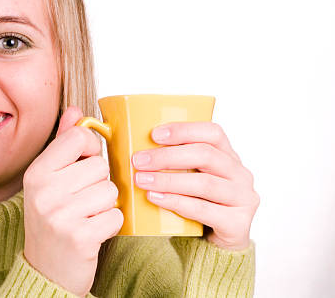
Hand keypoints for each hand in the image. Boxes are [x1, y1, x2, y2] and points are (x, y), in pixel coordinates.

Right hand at [23, 106, 123, 296]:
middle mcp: (44, 192)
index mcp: (36, 172)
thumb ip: (64, 143)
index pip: (78, 138)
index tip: (83, 163)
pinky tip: (92, 231)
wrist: (46, 270)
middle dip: (98, 183)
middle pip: (100, 165)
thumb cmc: (52, 219)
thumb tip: (76, 111)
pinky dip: (110, 224)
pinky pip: (115, 216)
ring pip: (111, 190)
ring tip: (86, 215)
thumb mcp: (50, 179)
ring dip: (105, 205)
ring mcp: (61, 216)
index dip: (90, 148)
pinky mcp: (80, 238)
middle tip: (81, 200)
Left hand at [132, 122, 259, 250]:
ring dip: (168, 180)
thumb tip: (131, 146)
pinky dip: (176, 202)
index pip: (213, 132)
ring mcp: (242, 199)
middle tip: (138, 161)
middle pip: (205, 155)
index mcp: (229, 156)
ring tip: (142, 180)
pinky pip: (203, 210)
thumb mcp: (190, 177)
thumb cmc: (197, 203)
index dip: (184, 130)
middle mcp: (240, 174)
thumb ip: (173, 161)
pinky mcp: (237, 224)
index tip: (154, 135)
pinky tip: (155, 198)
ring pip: (204, 183)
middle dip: (168, 156)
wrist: (216, 244)